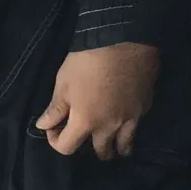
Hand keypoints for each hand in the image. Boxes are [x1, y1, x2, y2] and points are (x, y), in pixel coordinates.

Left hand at [35, 41, 159, 158]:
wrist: (125, 37)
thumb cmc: (87, 60)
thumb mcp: (64, 83)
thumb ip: (55, 108)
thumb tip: (44, 125)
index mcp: (86, 122)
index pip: (67, 148)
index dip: (56, 141)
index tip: (54, 128)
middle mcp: (110, 126)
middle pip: (101, 151)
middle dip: (89, 149)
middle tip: (85, 136)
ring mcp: (132, 117)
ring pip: (125, 144)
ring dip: (117, 146)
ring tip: (112, 143)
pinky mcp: (146, 105)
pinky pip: (137, 124)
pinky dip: (129, 126)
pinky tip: (125, 118)